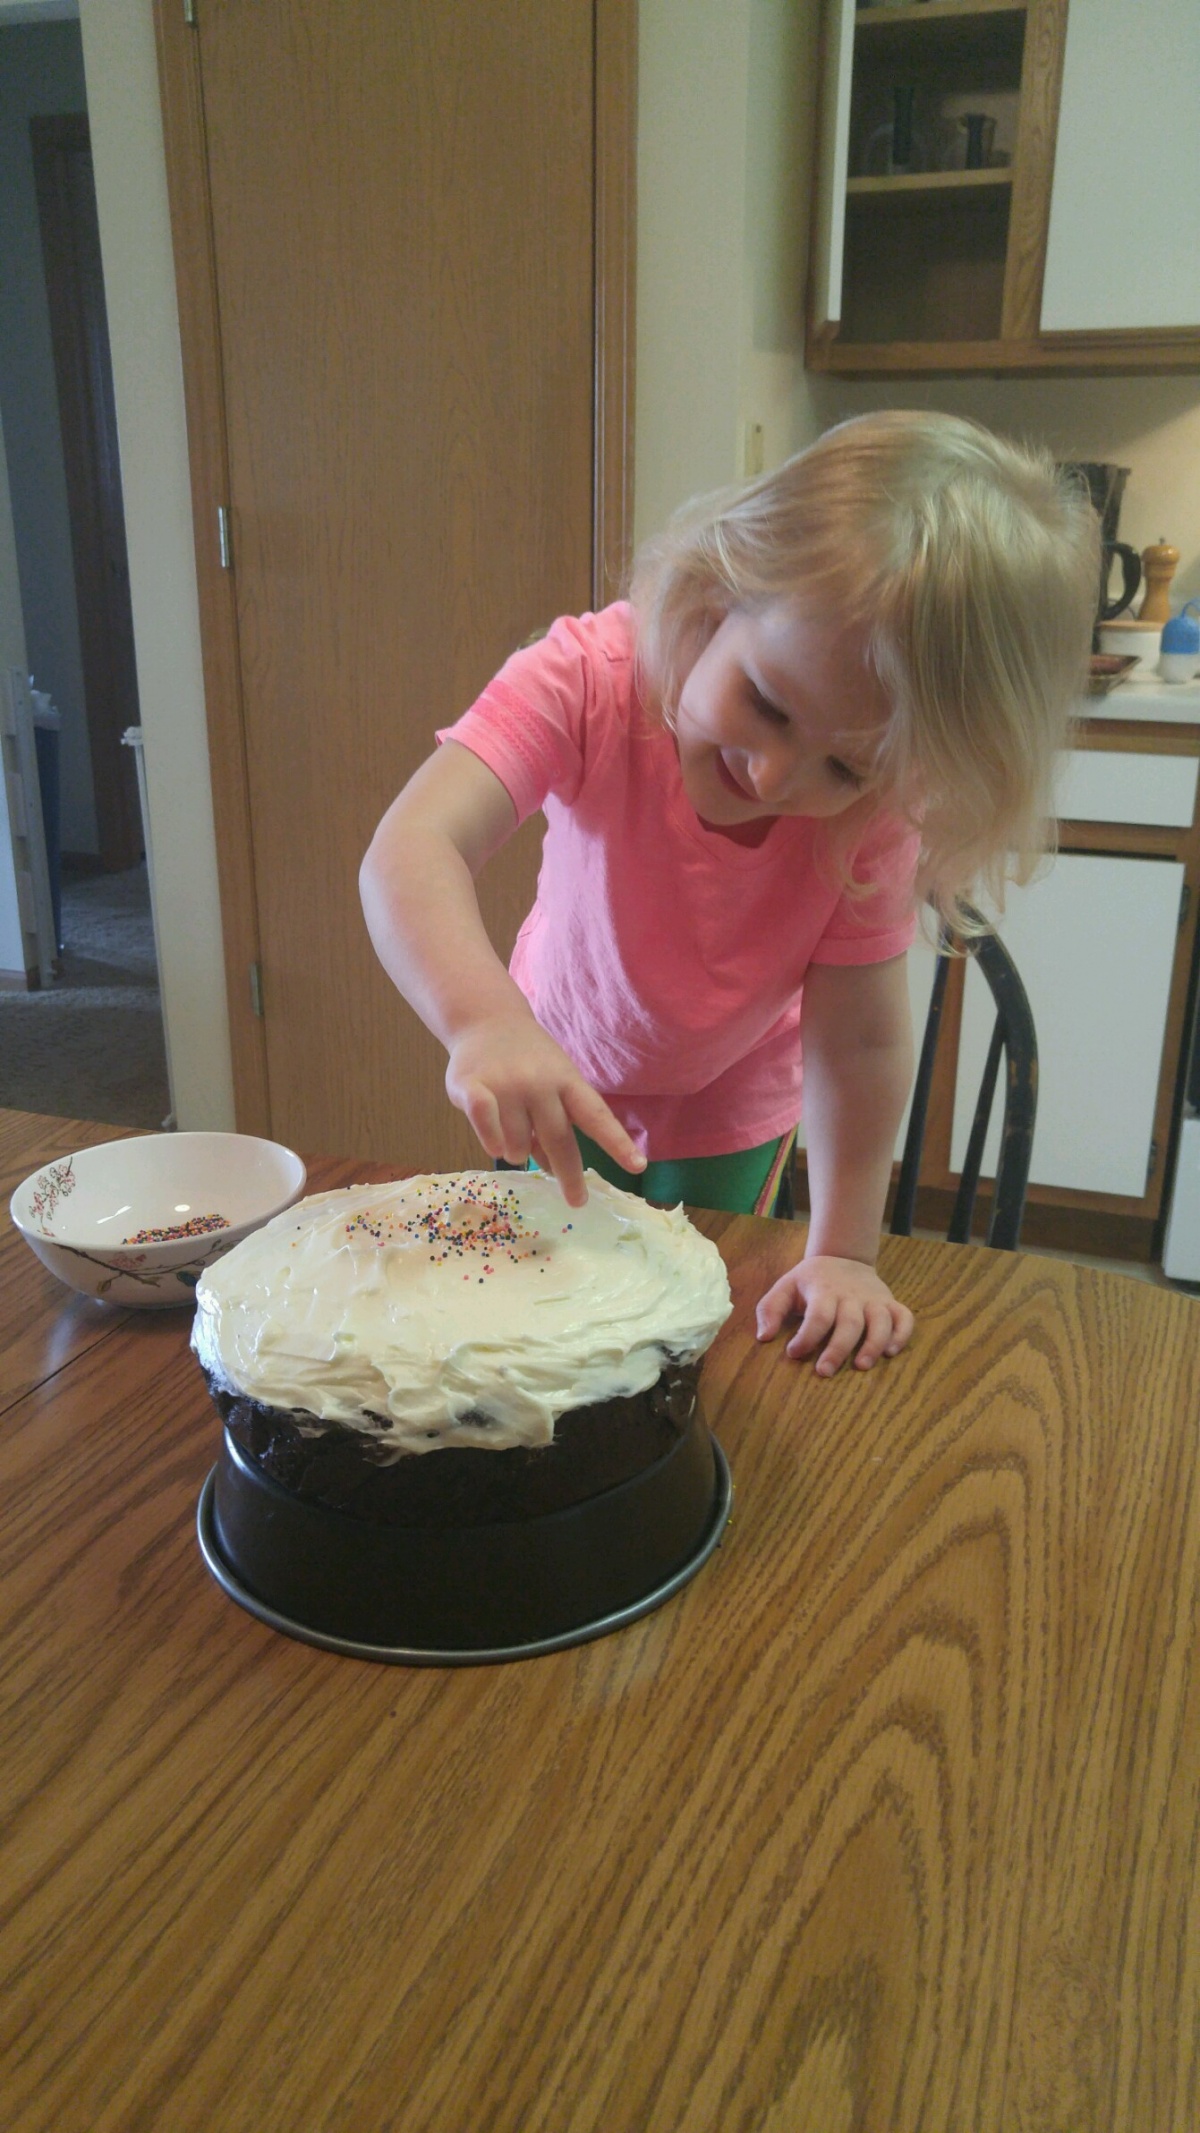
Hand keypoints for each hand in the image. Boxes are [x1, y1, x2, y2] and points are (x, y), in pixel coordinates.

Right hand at [445, 1012, 645, 1207]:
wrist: (485, 1019)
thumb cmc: (526, 1060)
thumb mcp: (550, 1086)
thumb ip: (554, 1126)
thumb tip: (554, 1170)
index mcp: (566, 1081)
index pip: (596, 1116)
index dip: (616, 1142)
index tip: (637, 1167)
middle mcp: (540, 1083)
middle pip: (559, 1138)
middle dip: (569, 1175)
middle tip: (577, 1201)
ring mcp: (507, 1084)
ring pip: (517, 1144)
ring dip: (516, 1152)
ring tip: (510, 1133)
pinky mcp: (472, 1085)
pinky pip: (484, 1122)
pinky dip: (490, 1139)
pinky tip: (495, 1145)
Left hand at [755, 1255, 913, 1376]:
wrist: (843, 1257)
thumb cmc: (811, 1281)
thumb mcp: (785, 1286)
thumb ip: (770, 1309)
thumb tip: (764, 1337)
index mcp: (824, 1290)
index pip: (818, 1315)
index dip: (807, 1336)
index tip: (794, 1353)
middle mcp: (852, 1295)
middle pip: (850, 1323)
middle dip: (838, 1349)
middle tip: (824, 1372)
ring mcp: (874, 1299)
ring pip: (881, 1321)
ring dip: (873, 1344)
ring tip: (861, 1366)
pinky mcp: (890, 1303)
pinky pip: (904, 1317)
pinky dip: (902, 1334)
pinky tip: (890, 1352)